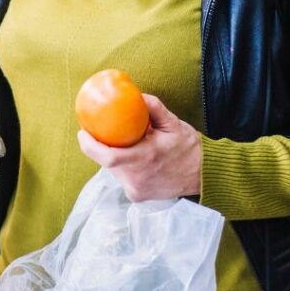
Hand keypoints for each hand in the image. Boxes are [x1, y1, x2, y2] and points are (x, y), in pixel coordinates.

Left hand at [77, 93, 201, 201]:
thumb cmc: (189, 148)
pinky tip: (134, 157)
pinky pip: (122, 177)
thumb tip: (134, 94)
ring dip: (114, 156)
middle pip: (107, 162)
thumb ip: (153, 107)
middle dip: (102, 146)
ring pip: (113, 170)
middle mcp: (138, 179)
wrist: (206, 176)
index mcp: (145, 159)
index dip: (89, 145)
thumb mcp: (173, 123)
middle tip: (105, 132)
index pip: (108, 156)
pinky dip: (124, 166)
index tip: (83, 132)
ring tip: (127, 144)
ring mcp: (137, 191)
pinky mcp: (137, 196)